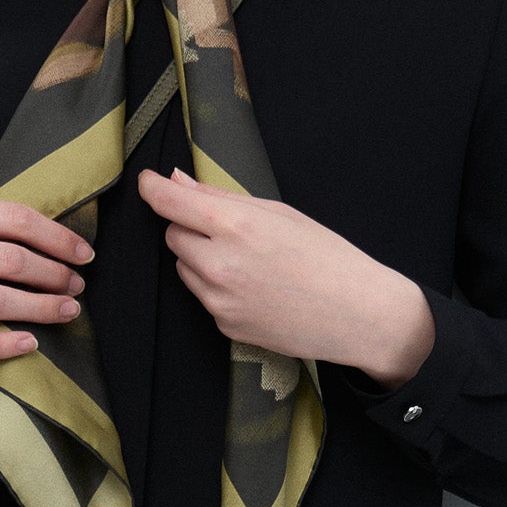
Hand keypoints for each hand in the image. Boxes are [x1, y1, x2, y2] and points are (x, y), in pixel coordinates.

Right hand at [0, 195, 91, 361]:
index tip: (82, 253)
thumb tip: (39, 233)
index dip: (58, 239)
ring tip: (67, 311)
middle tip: (77, 286)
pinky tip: (29, 343)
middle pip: (14, 261)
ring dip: (42, 308)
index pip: (16, 220)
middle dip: (56, 275)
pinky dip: (4, 344)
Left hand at [135, 169, 433, 386]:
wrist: (358, 314)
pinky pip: (204, 296)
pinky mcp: (224, 325)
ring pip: (185, 268)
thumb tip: (178, 180)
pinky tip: (256, 288)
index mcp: (235, 226)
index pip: (170, 203)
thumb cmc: (327, 256)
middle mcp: (219, 264)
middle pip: (173, 236)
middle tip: (230, 231)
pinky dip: (218, 287)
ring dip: (202, 258)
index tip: (148, 182)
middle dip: (190, 228)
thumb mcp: (279, 214)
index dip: (154, 189)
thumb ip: (221, 198)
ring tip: (249, 262)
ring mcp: (219, 300)